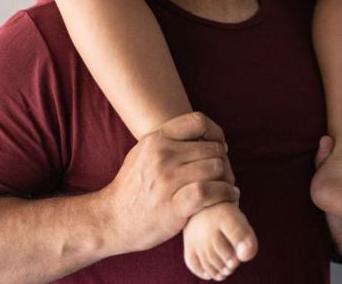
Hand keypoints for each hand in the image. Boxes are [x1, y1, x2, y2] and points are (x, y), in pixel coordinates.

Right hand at [99, 112, 238, 255]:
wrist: (111, 220)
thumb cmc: (131, 187)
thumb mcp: (142, 153)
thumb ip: (167, 140)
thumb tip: (199, 132)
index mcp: (156, 139)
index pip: (198, 121)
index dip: (215, 133)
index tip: (218, 147)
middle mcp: (162, 155)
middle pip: (211, 148)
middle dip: (224, 160)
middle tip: (226, 173)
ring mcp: (168, 180)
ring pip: (215, 167)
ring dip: (227, 178)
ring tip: (229, 186)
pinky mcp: (174, 205)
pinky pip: (210, 192)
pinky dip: (225, 193)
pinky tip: (229, 196)